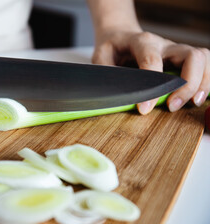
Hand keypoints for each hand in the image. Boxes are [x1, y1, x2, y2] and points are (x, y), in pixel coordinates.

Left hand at [92, 29, 209, 114]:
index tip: (144, 109)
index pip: (152, 61)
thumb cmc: (112, 49)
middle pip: (191, 56)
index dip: (150, 87)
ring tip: (191, 103)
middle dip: (186, 84)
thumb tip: (113, 95)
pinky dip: (205, 82)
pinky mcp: (182, 60)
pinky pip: (204, 66)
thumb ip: (107, 74)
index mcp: (142, 41)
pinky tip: (196, 98)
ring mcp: (176, 51)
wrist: (121, 37)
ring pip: (203, 59)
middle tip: (172, 106)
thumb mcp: (101, 58)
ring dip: (202, 83)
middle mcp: (164, 44)